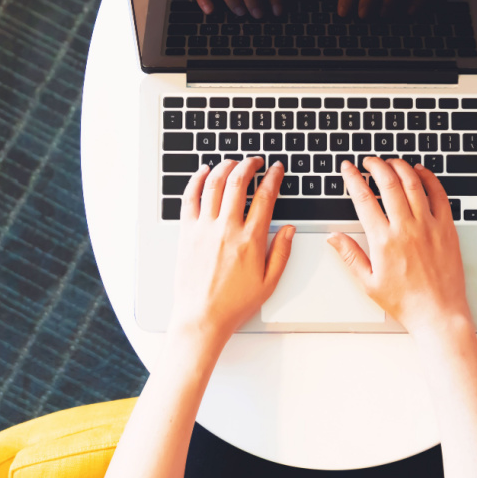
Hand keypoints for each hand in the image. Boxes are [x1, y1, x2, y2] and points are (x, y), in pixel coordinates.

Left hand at [169, 157, 293, 342]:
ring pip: (214, 185)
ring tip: (232, 162)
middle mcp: (227, 229)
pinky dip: (196, 180)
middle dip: (249, 165)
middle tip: (255, 160)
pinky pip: (189, 198)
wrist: (201, 317)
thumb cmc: (234, 303)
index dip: (273, 178)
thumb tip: (290, 229)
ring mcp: (204, 229)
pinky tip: (203, 172)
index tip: (276, 170)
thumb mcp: (269, 281)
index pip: (265, 197)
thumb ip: (282, 252)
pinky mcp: (186, 232)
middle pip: (238, 183)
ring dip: (225, 167)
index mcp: (251, 240)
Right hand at [327, 157, 471, 334]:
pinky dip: (429, 179)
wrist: (438, 312)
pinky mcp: (447, 228)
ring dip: (400, 167)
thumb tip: (333, 237)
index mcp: (383, 240)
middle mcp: (406, 228)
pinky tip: (421, 172)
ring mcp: (428, 225)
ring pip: (413, 184)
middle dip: (376, 166)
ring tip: (391, 162)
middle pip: (389, 183)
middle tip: (369, 160)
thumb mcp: (368, 282)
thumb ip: (350, 256)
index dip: (353, 178)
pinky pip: (439, 195)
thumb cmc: (405, 302)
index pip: (364, 199)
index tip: (348, 168)